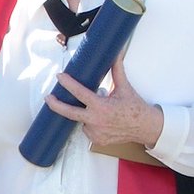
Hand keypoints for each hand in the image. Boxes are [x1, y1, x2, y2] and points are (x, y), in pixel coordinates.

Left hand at [45, 55, 163, 148]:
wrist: (145, 127)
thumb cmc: (135, 107)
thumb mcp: (124, 87)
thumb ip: (117, 70)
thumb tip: (116, 52)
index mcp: (101, 106)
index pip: (79, 93)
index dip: (68, 84)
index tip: (60, 76)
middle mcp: (96, 120)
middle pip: (69, 113)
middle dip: (55, 105)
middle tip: (48, 97)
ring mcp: (95, 132)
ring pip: (81, 120)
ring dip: (86, 114)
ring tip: (102, 112)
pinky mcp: (97, 140)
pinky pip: (87, 130)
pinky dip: (91, 124)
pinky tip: (103, 121)